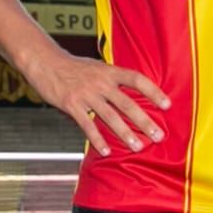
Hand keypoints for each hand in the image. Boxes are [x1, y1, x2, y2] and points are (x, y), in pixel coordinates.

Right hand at [24, 48, 169, 157]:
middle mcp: (101, 82)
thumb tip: (132, 90)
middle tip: (158, 136)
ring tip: (138, 146)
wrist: (45, 61)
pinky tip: (106, 151)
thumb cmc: (73, 66)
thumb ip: (112, 79)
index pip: (137, 79)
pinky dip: (97, 139)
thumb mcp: (97, 67)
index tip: (167, 105)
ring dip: (125, 134)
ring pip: (110, 117)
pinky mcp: (71, 105)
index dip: (154, 92)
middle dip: (144, 121)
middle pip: (127, 103)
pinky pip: (87, 125)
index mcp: (110, 71)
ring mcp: (86, 94)